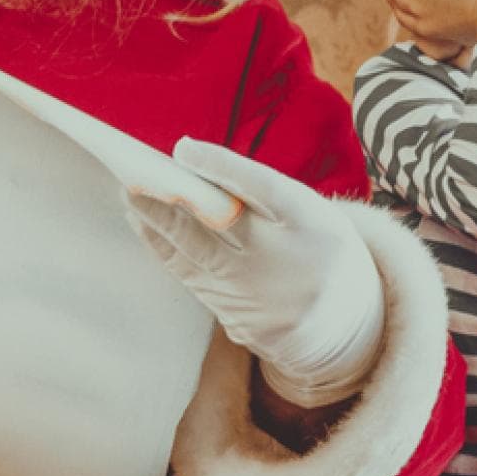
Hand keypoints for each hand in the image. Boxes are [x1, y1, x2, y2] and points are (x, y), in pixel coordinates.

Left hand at [126, 137, 384, 408]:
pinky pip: (195, 282)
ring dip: (156, 227)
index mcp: (314, 225)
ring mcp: (260, 300)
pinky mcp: (240, 324)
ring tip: (130, 197)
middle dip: (168, 204)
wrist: (347, 326)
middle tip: (131, 178)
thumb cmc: (316, 248)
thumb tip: (190, 162)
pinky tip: (146, 228)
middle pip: (217, 229)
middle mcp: (286, 264)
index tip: (182, 149)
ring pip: (194, 258)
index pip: (265, 189)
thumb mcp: (309, 213)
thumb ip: (259, 191)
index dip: (222, 167)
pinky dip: (166, 252)